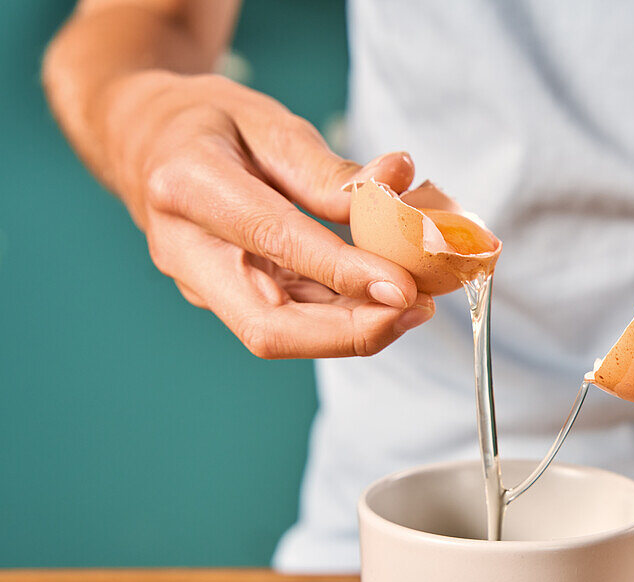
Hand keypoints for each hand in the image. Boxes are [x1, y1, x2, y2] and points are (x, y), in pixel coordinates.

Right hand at [100, 71, 432, 358]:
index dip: (343, 272)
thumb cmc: (205, 123)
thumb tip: (396, 184)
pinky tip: (388, 301)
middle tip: (416, 309)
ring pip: (282, 335)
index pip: (274, 241)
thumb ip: (328, 167)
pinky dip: (343, 318)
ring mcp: (203, 284)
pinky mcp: (228, 299)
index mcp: (186, 186)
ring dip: (356, 330)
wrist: (143, 142)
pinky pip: (290, 322)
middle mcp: (186, 251)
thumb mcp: (266, 121)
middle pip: (268, 325)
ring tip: (417, 304)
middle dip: (350, 332)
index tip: (403, 285)